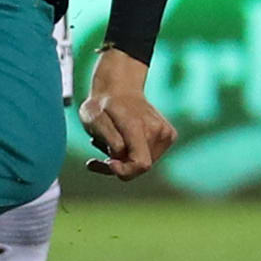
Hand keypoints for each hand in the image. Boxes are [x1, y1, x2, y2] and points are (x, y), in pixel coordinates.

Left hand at [78, 47, 173, 180]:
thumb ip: (108, 139)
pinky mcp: (168, 136)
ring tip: (110, 141)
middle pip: (141, 166)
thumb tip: (120, 155)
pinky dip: (132, 154)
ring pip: (144, 164)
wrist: (118, 88)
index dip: (124, 171)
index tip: (108, 162)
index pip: (141, 164)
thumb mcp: (92, 119)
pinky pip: (149, 157)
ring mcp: (166, 133)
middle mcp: (157, 130)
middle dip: (119, 164)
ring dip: (124, 159)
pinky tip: (121, 141)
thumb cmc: (101, 105)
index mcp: (138, 125)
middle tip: (99, 150)